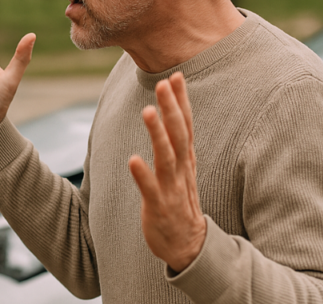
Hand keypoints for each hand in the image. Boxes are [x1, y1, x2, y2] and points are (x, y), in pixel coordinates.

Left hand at [128, 73, 206, 272]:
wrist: (189, 247)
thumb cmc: (180, 203)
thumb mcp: (182, 170)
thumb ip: (176, 144)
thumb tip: (171, 116)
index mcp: (186, 161)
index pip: (186, 125)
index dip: (181, 101)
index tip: (176, 76)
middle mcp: (182, 171)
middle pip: (179, 135)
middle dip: (172, 108)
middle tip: (163, 83)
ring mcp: (172, 189)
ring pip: (167, 157)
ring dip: (158, 135)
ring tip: (148, 111)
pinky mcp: (159, 207)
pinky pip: (151, 190)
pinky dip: (143, 175)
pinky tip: (133, 160)